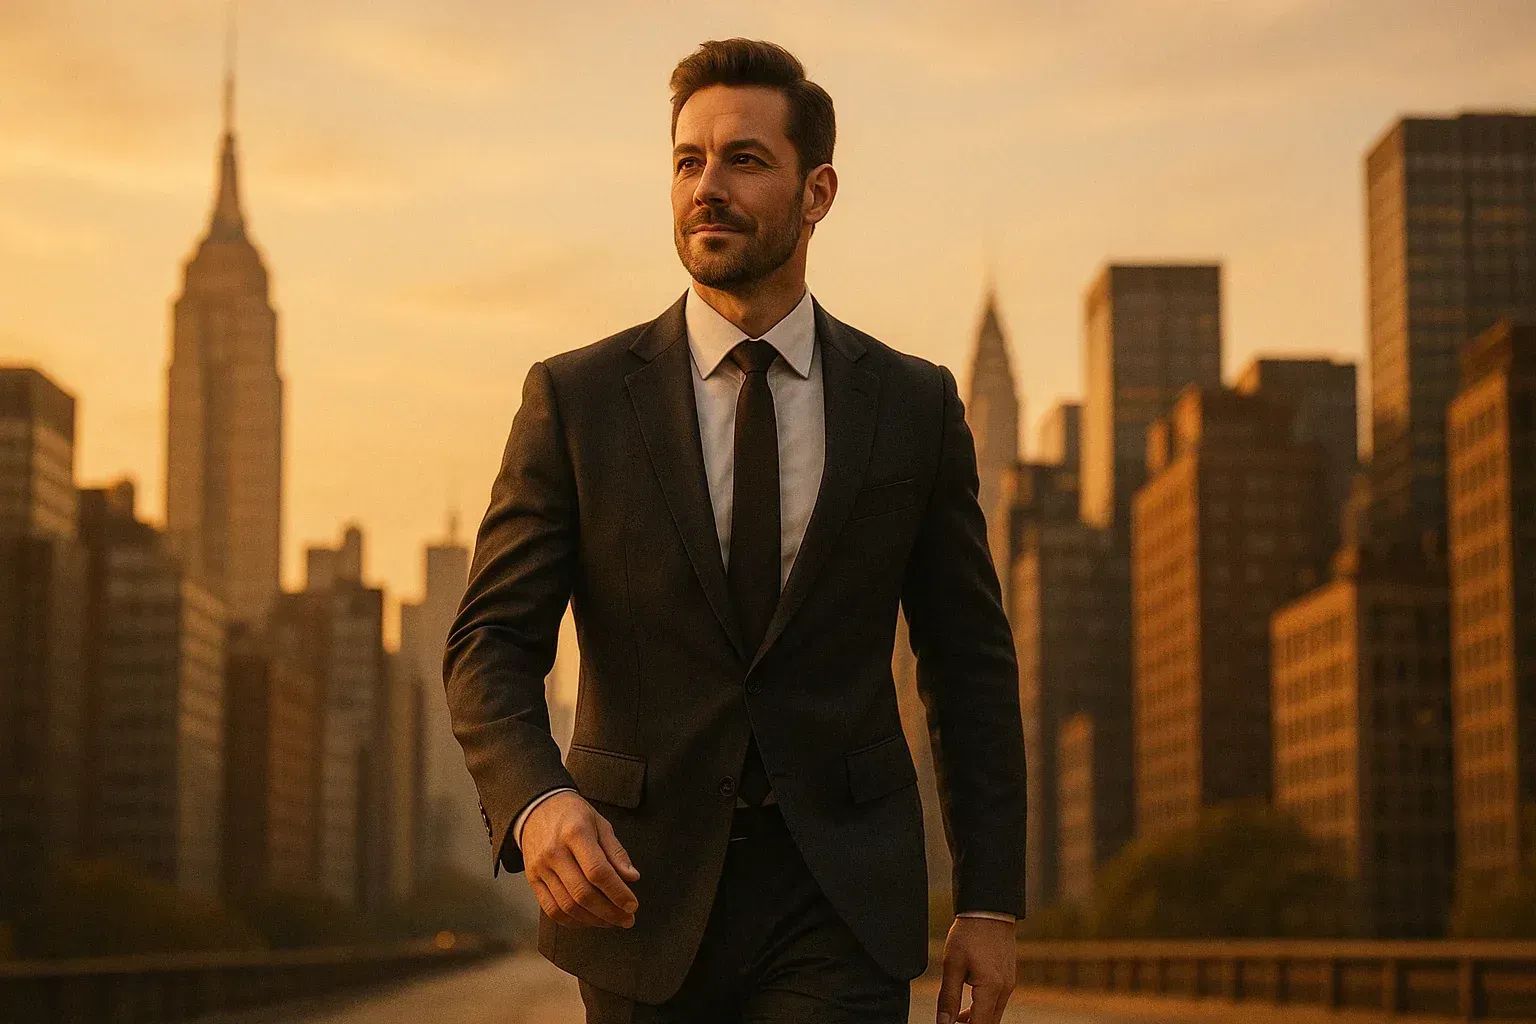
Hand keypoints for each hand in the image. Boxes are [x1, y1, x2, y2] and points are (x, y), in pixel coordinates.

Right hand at [521, 790, 640, 928]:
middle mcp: (555, 852)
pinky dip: (572, 921)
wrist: (536, 809)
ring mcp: (541, 868)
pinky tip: (589, 920)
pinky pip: (551, 909)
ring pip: (567, 905)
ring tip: (611, 921)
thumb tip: (632, 877)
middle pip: (583, 893)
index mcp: (575, 833)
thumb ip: (616, 851)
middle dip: (609, 912)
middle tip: (627, 919)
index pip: (598, 872)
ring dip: (593, 920)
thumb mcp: (600, 823)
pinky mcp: (532, 879)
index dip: (617, 893)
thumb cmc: (573, 815)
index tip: (632, 905)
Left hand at [936, 915, 1015, 1023]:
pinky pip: (997, 1002)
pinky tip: (969, 1003)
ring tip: (957, 1017)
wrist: (989, 910)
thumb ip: (948, 997)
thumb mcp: (952, 965)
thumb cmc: (969, 934)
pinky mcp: (1008, 977)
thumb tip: (944, 1023)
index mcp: (991, 988)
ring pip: (994, 1014)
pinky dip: (984, 1008)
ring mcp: (1009, 983)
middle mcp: (1004, 989)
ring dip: (977, 1019)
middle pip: (989, 1023)